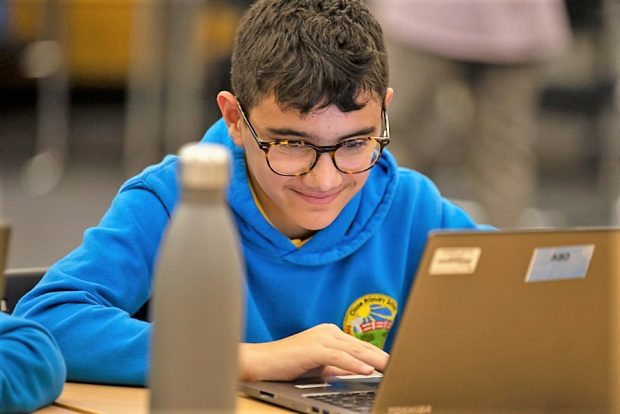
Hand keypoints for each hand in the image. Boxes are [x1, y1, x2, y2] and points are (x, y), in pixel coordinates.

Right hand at [238, 323, 388, 380]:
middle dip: (381, 357)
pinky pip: (339, 357)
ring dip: (374, 360)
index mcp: (330, 333)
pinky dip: (355, 364)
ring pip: (354, 349)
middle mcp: (328, 331)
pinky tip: (367, 370)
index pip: (359, 345)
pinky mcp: (314, 348)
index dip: (378, 355)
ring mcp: (321, 337)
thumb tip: (359, 372)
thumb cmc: (287, 365)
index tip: (394, 364)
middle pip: (361, 345)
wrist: (260, 362)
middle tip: (401, 365)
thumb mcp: (319, 367)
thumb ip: (338, 367)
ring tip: (391, 368)